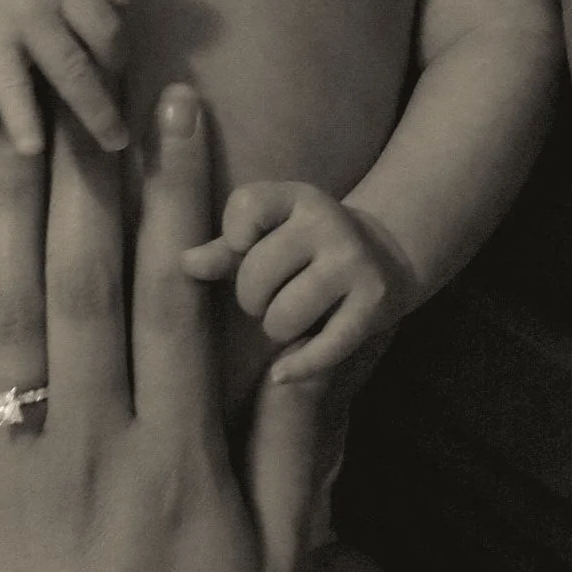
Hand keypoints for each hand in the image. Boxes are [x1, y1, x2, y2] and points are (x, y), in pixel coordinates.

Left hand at [0, 89, 327, 571]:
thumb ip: (291, 456)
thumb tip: (306, 350)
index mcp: (179, 461)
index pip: (180, 297)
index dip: (184, 194)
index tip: (184, 110)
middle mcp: (94, 453)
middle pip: (89, 280)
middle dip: (96, 168)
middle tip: (91, 75)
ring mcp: (12, 478)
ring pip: (8, 319)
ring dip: (9, 211)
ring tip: (8, 117)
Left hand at [180, 181, 418, 383]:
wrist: (385, 254)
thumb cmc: (305, 247)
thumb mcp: (269, 234)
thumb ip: (225, 249)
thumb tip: (186, 263)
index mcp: (298, 197)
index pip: (247, 206)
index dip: (234, 236)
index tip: (244, 249)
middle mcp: (329, 224)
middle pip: (257, 274)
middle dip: (252, 297)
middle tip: (269, 297)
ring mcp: (354, 263)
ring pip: (284, 317)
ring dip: (277, 328)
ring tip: (289, 318)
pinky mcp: (375, 303)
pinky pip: (325, 348)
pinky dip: (300, 366)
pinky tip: (281, 373)